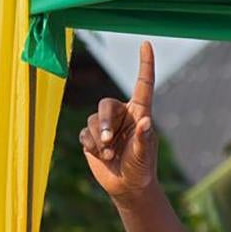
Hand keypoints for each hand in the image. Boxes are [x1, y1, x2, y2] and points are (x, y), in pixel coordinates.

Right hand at [78, 41, 157, 202]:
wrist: (127, 187)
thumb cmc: (141, 169)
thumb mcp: (143, 156)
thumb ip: (143, 139)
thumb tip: (145, 122)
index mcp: (140, 114)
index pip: (143, 85)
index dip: (144, 64)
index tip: (146, 44)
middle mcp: (123, 116)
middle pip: (106, 104)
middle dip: (104, 122)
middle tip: (110, 141)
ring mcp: (106, 126)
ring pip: (93, 120)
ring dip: (99, 139)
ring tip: (109, 155)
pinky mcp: (92, 137)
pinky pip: (84, 133)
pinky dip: (91, 145)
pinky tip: (100, 156)